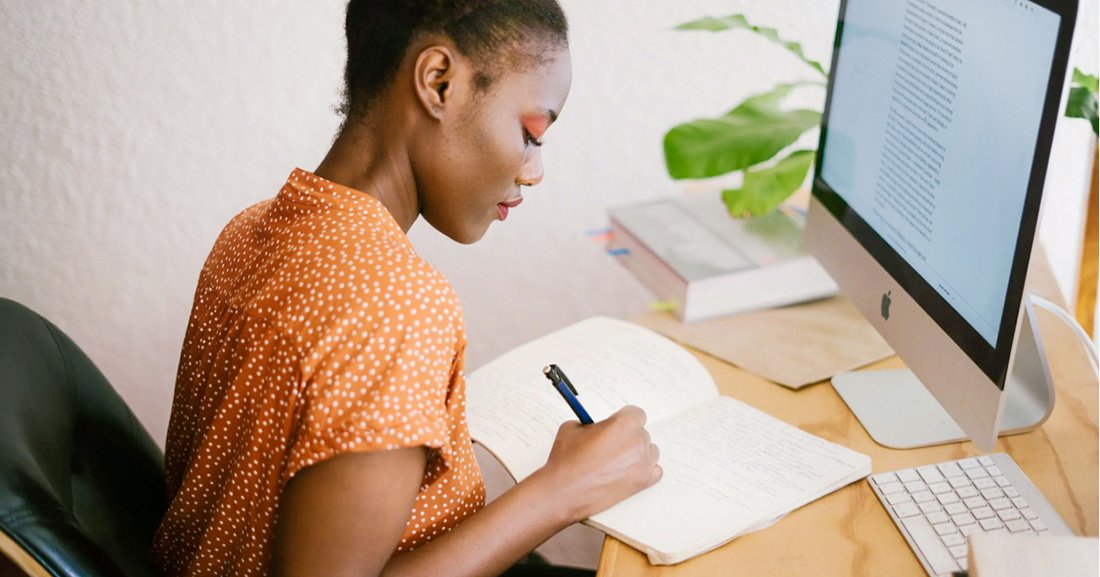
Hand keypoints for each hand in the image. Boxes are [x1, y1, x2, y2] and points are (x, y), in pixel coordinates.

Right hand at [537, 405, 661, 522]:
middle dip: (628, 437)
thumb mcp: (573, 427)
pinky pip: (655, 471)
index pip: (636, 414)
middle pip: (642, 433)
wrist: (564, 491)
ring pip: (650, 451)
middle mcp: (638, 442)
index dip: (624, 419)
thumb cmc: (568, 461)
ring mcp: (643, 464)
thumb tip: (598, 427)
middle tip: (611, 445)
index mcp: (624, 424)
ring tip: (617, 460)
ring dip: (637, 453)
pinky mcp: (642, 482)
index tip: (616, 425)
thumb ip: (591, 423)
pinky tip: (628, 471)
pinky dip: (644, 470)